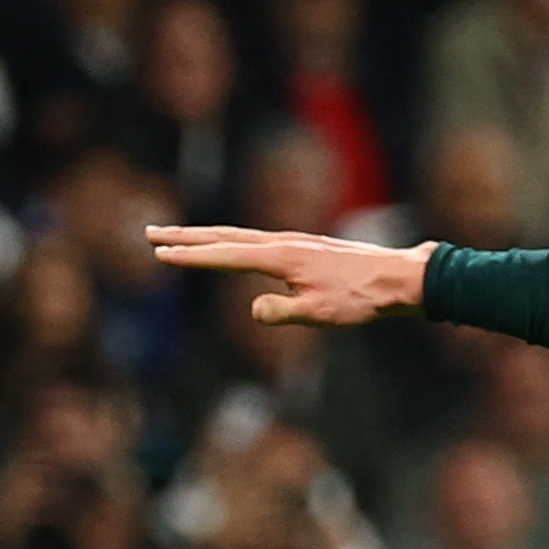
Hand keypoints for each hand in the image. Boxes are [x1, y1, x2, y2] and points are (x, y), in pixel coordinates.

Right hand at [145, 226, 432, 326]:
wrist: (398, 278)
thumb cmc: (361, 299)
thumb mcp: (320, 315)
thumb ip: (281, 313)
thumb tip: (252, 308)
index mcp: (281, 256)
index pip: (225, 255)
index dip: (191, 255)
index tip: (160, 252)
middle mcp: (283, 242)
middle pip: (224, 237)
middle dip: (186, 237)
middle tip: (150, 233)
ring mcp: (295, 242)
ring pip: (240, 236)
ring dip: (207, 236)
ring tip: (179, 238)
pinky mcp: (305, 248)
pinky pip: (257, 241)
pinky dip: (232, 241)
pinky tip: (231, 248)